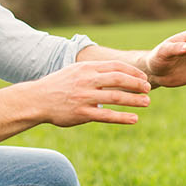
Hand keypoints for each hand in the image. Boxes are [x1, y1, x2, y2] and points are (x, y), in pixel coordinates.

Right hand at [31, 60, 151, 126]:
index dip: (132, 72)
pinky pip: (106, 116)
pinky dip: (122, 117)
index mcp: (87, 68)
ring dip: (134, 100)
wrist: (37, 99)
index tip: (143, 78)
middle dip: (137, 84)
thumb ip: (93, 71)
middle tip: (149, 89)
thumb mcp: (75, 71)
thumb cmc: (58, 85)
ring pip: (115, 97)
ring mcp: (85, 97)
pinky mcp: (82, 113)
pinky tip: (134, 119)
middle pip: (119, 79)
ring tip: (147, 102)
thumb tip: (114, 71)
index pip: (116, 66)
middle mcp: (87, 81)